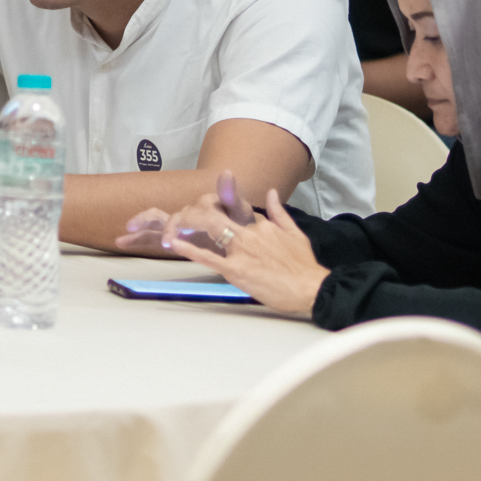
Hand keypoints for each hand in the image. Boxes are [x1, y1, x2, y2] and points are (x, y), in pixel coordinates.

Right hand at [115, 168, 257, 253]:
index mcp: (200, 205)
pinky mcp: (176, 237)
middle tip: (147, 234)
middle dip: (152, 224)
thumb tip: (226, 172)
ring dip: (140, 226)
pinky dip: (139, 238)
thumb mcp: (240, 210)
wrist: (245, 235)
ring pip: (155, 222)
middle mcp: (186, 212)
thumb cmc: (242, 222)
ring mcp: (180, 224)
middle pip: (164, 215)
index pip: (185, 213)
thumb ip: (230, 194)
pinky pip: (155, 235)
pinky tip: (121, 241)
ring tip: (122, 236)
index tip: (171, 240)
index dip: (177, 227)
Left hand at [160, 188, 328, 316]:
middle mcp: (248, 233)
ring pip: (209, 229)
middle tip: (180, 217)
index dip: (216, 210)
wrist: (311, 288)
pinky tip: (173, 242)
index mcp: (261, 225)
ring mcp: (241, 250)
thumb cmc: (303, 265)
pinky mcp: (236, 270)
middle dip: (193, 213)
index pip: (232, 211)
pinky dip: (189, 247)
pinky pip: (208, 257)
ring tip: (169, 226)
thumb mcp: (294, 232)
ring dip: (187, 224)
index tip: (203, 213)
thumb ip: (278, 211)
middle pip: (214, 213)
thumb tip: (271, 192)